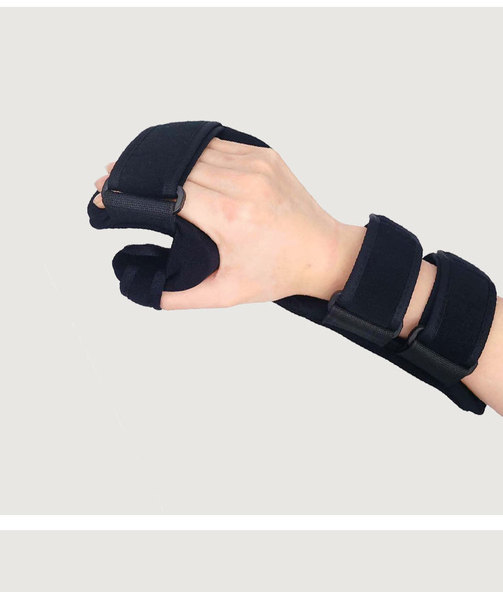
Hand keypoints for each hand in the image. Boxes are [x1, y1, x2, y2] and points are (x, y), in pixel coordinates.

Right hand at [93, 140, 364, 308]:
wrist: (323, 252)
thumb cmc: (278, 274)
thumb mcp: (227, 294)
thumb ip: (181, 296)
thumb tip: (144, 292)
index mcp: (231, 217)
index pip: (166, 193)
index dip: (131, 192)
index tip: (105, 194)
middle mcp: (243, 183)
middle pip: (174, 167)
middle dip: (139, 173)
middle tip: (112, 179)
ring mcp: (255, 164)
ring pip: (193, 151)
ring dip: (162, 160)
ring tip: (138, 170)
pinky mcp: (263, 153)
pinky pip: (216, 145)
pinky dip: (192, 153)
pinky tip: (174, 163)